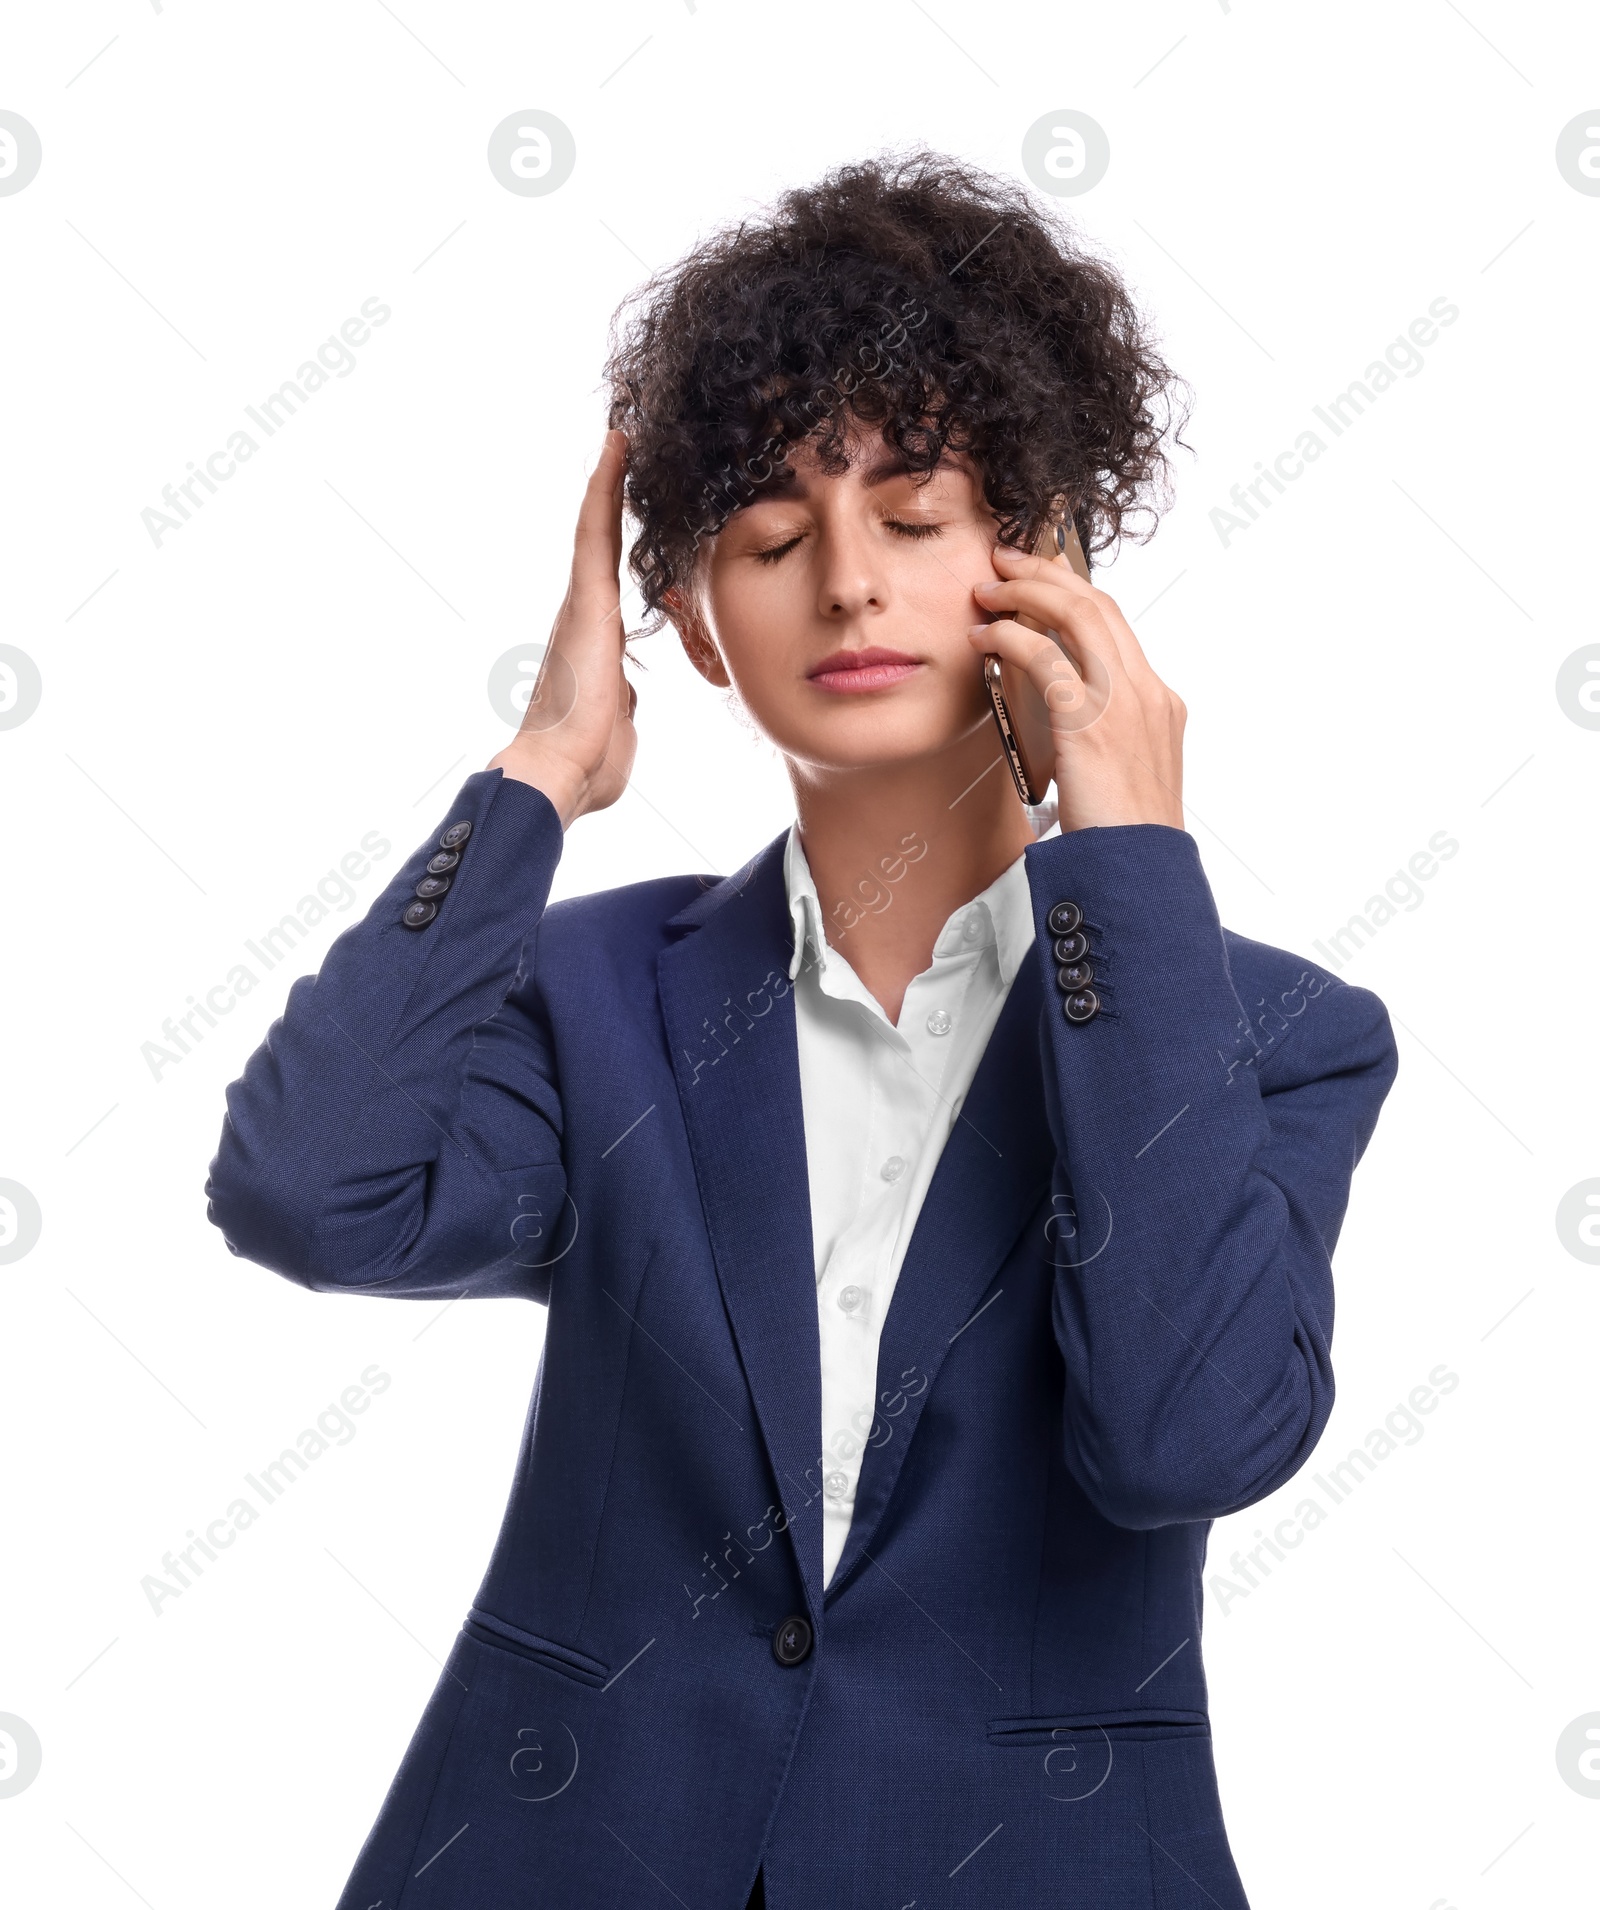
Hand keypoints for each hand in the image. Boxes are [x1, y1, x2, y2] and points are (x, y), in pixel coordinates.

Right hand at [488, 430, 636, 826]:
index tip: (626, 497)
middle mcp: (580, 616)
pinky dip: (606, 491)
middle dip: (608, 491)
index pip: (609, 577)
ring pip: (594, 529)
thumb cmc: (586, 766)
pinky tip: (619, 449)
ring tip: (622, 431)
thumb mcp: (615, 727)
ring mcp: (580, 606)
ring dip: (608, 479)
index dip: (615, 535)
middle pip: (597, 540)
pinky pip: (596, 535)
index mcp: (594, 643)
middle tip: (622, 442)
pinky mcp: (587, 605)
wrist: (557, 776)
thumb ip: (620, 707)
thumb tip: (621, 703)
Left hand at [966, 543, 1184, 832]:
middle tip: (1005, 561)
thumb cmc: (1124, 840)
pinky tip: (983, 639)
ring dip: (1026, 591)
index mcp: (1160, 702)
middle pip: (1098, 605)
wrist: (1140, 873)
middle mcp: (1148, 692)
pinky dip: (1009, 638)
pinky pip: (1045, 658)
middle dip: (1048, 573)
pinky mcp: (1091, 720)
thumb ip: (1098, 740)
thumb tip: (1057, 726)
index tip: (1037, 580)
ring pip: (1076, 615)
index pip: (1116, 626)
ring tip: (986, 588)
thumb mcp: (1120, 778)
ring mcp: (1124, 702)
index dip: (1073, 593)